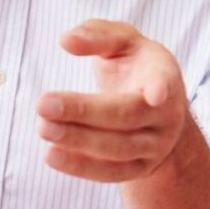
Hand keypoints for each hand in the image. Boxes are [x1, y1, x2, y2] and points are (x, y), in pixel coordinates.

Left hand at [37, 20, 188, 182]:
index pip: (163, 80)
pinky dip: (80, 166)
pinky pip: (111, 173)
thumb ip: (97, 35)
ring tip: (43, 128)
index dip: (160, 87)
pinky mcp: (141, 168)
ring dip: (77, 140)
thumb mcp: (122, 41)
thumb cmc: (135, 65)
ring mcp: (156, 145)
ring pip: (118, 149)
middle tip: (43, 104)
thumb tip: (67, 41)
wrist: (159, 109)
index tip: (156, 93)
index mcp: (163, 74)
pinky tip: (51, 155)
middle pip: (127, 115)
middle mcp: (166, 113)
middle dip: (84, 112)